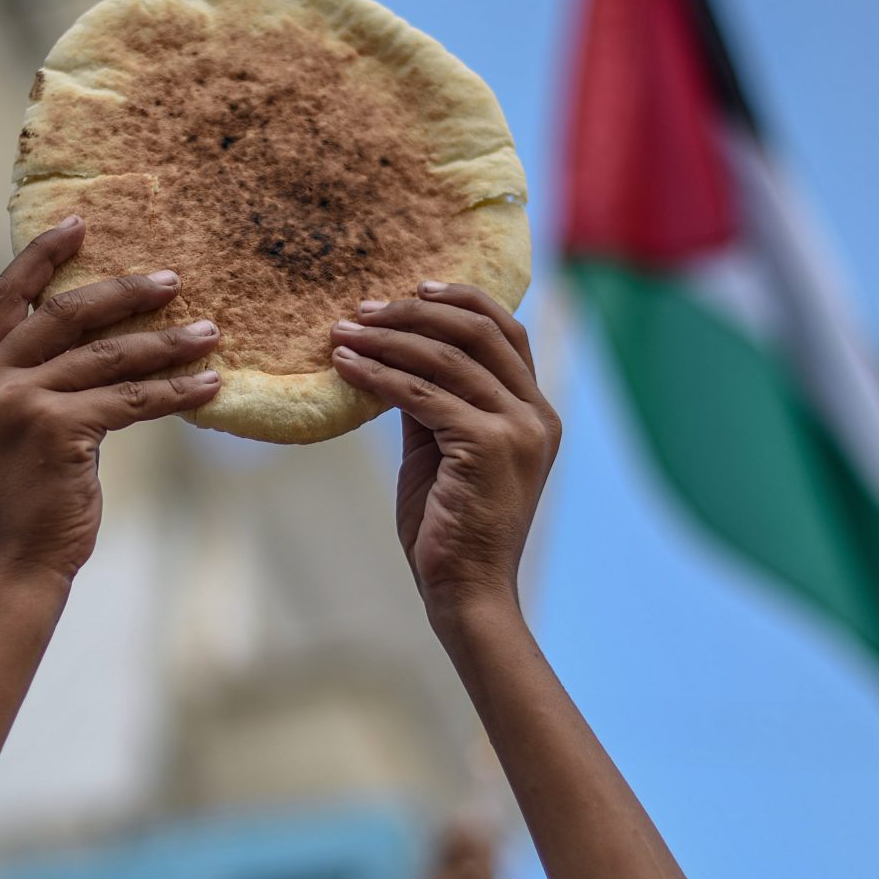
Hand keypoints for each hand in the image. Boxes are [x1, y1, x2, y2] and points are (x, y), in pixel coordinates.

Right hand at [0, 217, 220, 586]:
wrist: (16, 563)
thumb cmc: (25, 499)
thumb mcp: (11, 428)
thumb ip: (35, 380)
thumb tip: (98, 335)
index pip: (6, 296)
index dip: (42, 256)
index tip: (79, 223)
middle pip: (66, 313)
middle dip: (124, 291)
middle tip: (173, 278)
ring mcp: (22, 404)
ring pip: (110, 356)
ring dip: (167, 342)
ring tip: (211, 332)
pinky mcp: (60, 430)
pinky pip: (132, 400)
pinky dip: (176, 390)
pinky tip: (209, 383)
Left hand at [329, 282, 559, 615]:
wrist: (466, 592)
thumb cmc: (448, 527)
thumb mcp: (441, 451)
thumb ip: (431, 402)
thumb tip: (394, 352)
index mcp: (536, 412)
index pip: (506, 331)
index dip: (463, 299)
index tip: (415, 286)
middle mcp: (536, 415)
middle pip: (478, 331)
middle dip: (416, 310)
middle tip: (364, 307)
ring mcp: (517, 430)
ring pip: (446, 358)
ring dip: (387, 338)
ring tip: (342, 332)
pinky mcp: (487, 447)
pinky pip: (422, 395)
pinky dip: (379, 375)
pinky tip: (345, 368)